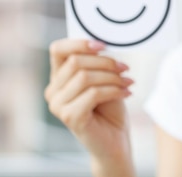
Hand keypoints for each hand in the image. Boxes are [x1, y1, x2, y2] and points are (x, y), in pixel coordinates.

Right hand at [44, 39, 133, 168]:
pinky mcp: (69, 117)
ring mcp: (58, 105)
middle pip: (76, 62)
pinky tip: (126, 93)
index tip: (103, 45)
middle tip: (126, 68)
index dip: (79, 42)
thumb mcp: (104, 78)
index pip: (58, 49)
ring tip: (128, 83)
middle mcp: (53, 90)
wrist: (115, 139)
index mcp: (58, 77)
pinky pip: (93, 94)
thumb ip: (97, 62)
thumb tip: (102, 43)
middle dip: (106, 62)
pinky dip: (114, 90)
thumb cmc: (109, 107)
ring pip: (85, 77)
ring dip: (113, 77)